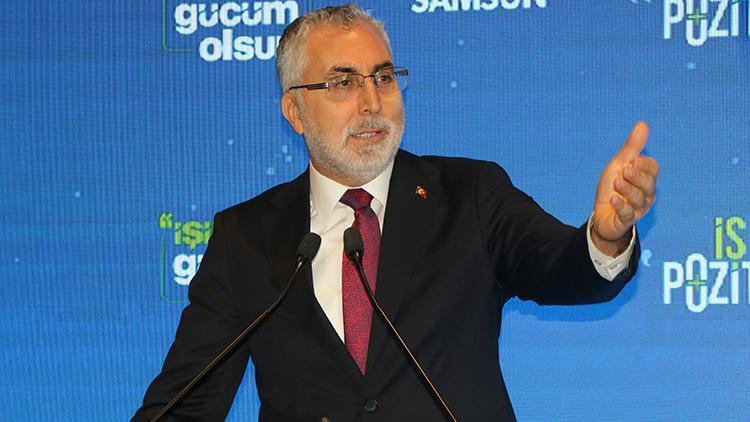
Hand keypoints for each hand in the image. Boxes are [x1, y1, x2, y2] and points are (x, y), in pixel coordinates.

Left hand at [592, 122, 658, 255]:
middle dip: (636, 177)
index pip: (653, 169)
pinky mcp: (627, 220)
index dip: (644, 164)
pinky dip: (621, 205)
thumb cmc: (612, 188)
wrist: (602, 214)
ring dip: (627, 189)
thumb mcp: (619, 165)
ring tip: (617, 182)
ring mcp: (638, 209)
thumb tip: (643, 124)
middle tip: (624, 171)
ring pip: (639, 198)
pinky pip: (627, 213)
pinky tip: (614, 200)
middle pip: (648, 184)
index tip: (632, 161)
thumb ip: (631, 148)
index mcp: (646, 178)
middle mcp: (646, 194)